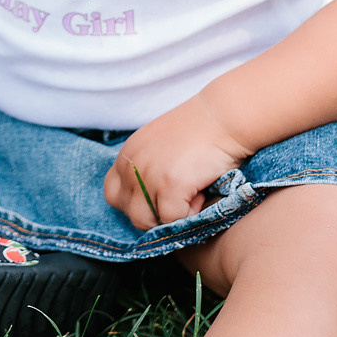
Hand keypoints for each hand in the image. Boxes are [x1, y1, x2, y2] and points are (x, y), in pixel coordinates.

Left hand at [103, 97, 247, 229]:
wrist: (224, 116)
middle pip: (129, 211)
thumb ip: (146, 167)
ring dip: (170, 216)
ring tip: (191, 195)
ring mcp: (147, 176)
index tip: (158, 199)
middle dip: (154, 214)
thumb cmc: (199, 130)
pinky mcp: (168, 186)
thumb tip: (148, 202)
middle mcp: (130, 166)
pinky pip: (172, 219)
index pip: (112, 194)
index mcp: (127, 155)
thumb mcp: (159, 145)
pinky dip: (190, 213)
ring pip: (147, 221)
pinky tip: (201, 192)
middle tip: (179, 199)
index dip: (135, 203)